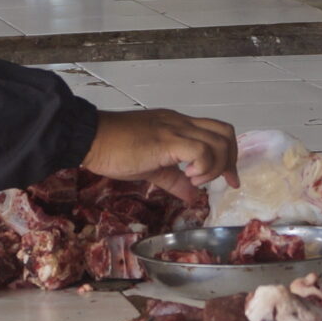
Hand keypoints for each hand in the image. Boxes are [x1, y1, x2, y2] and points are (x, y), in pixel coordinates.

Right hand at [84, 109, 238, 198]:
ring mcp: (175, 130)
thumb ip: (174, 180)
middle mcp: (182, 123)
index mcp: (179, 126)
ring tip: (196, 179)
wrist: (91, 137)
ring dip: (216, 165)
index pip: (218, 132)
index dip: (230, 157)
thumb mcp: (150, 167)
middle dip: (230, 161)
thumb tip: (192, 196)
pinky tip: (189, 177)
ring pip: (219, 141)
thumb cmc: (114, 149)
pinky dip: (203, 167)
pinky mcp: (167, 141)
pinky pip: (201, 151)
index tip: (230, 180)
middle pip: (225, 133)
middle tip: (222, 182)